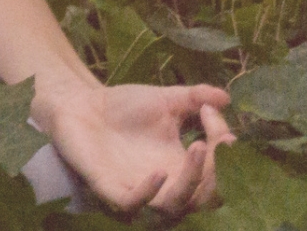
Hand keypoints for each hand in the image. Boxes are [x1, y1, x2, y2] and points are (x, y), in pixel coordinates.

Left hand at [33, 82, 235, 214]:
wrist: (81, 103)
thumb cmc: (124, 106)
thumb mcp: (166, 99)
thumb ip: (196, 97)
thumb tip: (226, 98)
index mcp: (181, 169)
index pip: (217, 175)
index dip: (224, 151)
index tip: (212, 115)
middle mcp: (164, 187)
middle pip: (204, 200)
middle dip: (217, 174)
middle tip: (214, 141)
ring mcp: (136, 190)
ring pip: (173, 209)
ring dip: (192, 184)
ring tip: (199, 149)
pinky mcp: (107, 188)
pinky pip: (131, 206)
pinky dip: (149, 194)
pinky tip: (160, 172)